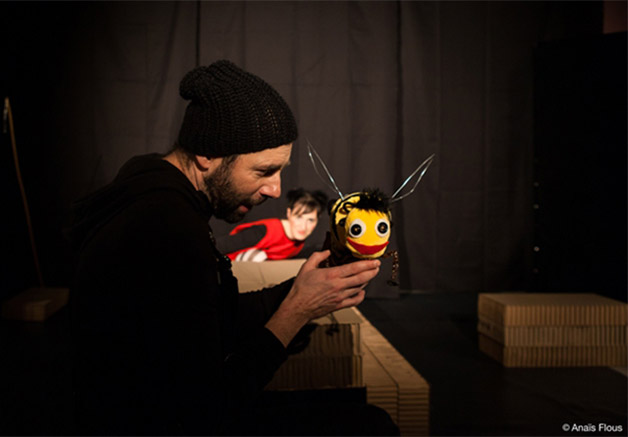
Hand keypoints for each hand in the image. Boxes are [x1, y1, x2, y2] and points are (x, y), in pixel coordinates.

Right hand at [265, 250, 379, 345]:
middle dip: (372, 271)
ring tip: (370, 276)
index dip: (367, 264)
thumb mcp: (307, 266)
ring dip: (367, 281)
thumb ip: (318, 256)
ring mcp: (340, 296)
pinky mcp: (339, 305)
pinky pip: (355, 301)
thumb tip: (327, 251)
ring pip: (359, 288)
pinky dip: (361, 296)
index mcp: (332, 275)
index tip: (374, 261)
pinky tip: (362, 292)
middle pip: (361, 278)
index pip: (355, 268)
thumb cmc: (301, 288)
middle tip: (377, 267)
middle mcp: (338, 286)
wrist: (298, 307)